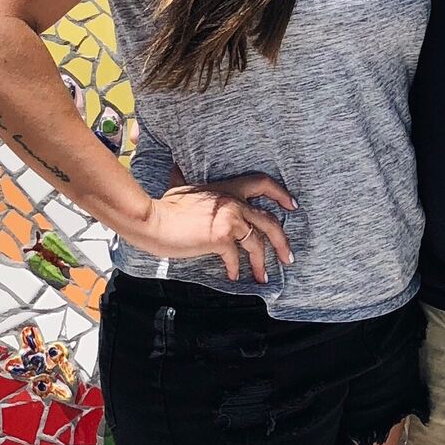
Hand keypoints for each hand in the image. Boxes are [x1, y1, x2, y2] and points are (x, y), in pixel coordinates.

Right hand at [122, 173, 295, 283]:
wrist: (152, 220)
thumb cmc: (164, 207)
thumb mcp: (182, 188)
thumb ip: (189, 183)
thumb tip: (176, 167)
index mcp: (227, 188)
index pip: (262, 183)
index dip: (280, 194)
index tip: (292, 205)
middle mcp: (233, 202)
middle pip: (270, 221)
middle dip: (282, 241)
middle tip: (287, 257)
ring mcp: (229, 219)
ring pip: (257, 243)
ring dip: (261, 263)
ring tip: (262, 276)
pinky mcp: (221, 238)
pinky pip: (235, 257)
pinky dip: (234, 269)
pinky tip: (232, 276)